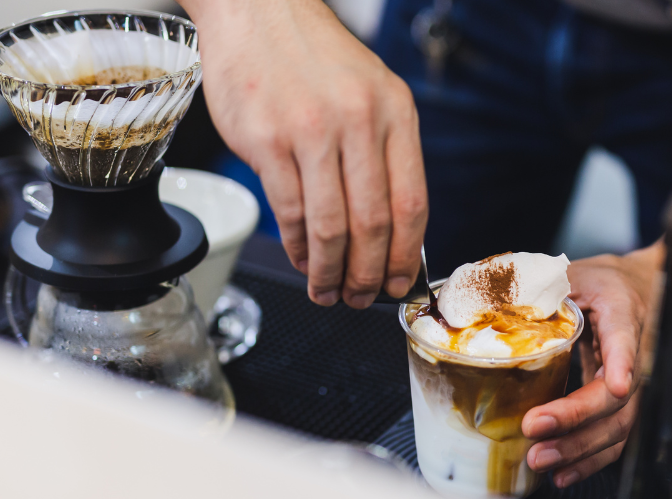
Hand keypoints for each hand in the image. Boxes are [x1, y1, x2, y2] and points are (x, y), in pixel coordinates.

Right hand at [179, 0, 427, 307]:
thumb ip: (382, 152)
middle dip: (368, 274)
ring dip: (329, 271)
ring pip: (330, 226)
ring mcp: (311, 131)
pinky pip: (291, 212)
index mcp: (395, 112)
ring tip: (326, 291)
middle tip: (360, 297)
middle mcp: (358, 121)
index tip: (400, 283)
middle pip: (373, 223)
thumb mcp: (369, 92)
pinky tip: (301, 258)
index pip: (412, 202)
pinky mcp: (268, 141)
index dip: (408, 255)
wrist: (259, 11)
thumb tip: (388, 230)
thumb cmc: (314, 59)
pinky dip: (297, 247)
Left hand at [522, 241, 665, 487]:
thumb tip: (481, 304)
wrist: (639, 289)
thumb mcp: (570, 273)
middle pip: (618, 396)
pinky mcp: (623, 404)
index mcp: (622, 311)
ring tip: (542, 459)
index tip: (617, 385)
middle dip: (578, 419)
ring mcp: (633, 382)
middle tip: (535, 427)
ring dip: (580, 448)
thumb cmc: (602, 281)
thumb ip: (534, 288)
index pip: (627, 338)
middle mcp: (636, 352)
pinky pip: (613, 437)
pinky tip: (563, 472)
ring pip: (619, 425)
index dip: (623, 362)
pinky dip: (589, 459)